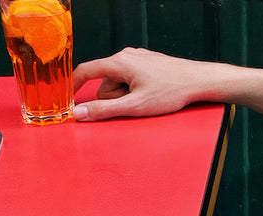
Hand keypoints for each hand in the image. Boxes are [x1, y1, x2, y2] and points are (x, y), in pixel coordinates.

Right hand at [72, 48, 218, 120]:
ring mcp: (137, 58)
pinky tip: (151, 94)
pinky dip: (134, 91)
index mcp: (120, 62)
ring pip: (118, 83)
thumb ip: (104, 111)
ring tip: (146, 99)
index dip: (73, 85)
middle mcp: (126, 56)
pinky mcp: (146, 64)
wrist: (197, 81)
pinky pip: (130, 80)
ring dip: (126, 96)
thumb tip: (80, 113)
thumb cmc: (170, 92)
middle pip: (104, 82)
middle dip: (114, 98)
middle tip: (134, 104)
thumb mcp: (134, 106)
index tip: (65, 97)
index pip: (86, 70)